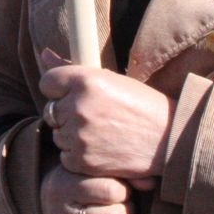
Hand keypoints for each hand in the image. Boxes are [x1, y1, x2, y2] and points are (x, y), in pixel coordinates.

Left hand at [39, 55, 172, 182]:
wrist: (170, 140)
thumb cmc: (141, 105)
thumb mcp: (110, 79)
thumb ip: (71, 69)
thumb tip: (43, 53)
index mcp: (86, 80)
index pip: (47, 82)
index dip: (59, 89)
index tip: (73, 95)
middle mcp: (79, 106)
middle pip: (50, 110)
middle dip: (66, 113)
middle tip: (93, 116)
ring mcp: (80, 135)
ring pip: (58, 134)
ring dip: (72, 135)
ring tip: (100, 133)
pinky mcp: (83, 160)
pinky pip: (65, 157)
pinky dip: (78, 156)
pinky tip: (100, 149)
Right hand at [40, 163, 135, 213]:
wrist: (47, 205)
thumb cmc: (77, 182)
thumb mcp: (87, 169)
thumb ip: (115, 171)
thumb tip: (148, 182)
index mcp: (63, 187)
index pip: (108, 190)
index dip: (125, 191)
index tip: (123, 190)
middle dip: (128, 213)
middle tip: (127, 207)